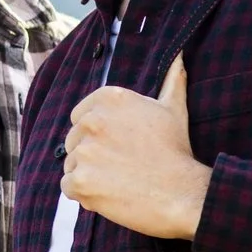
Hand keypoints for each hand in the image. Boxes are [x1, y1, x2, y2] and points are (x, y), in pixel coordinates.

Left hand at [62, 55, 210, 239]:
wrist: (183, 194)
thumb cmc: (176, 151)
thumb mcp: (174, 109)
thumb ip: (171, 81)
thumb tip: (179, 57)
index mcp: (109, 98)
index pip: (80, 117)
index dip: (97, 135)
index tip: (117, 145)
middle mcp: (93, 120)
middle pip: (74, 141)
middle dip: (92, 155)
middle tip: (122, 165)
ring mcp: (85, 151)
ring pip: (72, 165)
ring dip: (88, 176)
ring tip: (119, 181)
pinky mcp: (80, 180)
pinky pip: (68, 187)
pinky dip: (83, 195)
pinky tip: (109, 195)